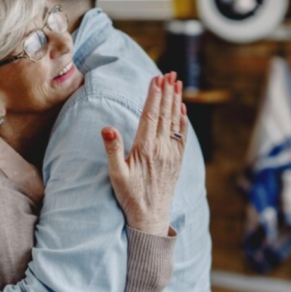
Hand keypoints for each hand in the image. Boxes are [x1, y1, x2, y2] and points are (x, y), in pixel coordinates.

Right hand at [101, 72, 186, 235]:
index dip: (154, 96)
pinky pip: (182, 136)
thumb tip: (107, 128)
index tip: (156, 79)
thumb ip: (113, 150)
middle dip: (167, 92)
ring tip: (177, 83)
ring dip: (176, 101)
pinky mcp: (177, 161)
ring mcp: (172, 154)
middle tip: (169, 73)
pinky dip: (183, 120)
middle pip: (166, 114)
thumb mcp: (116, 175)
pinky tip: (183, 109)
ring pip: (175, 122)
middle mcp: (162, 148)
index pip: (151, 115)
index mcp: (145, 148)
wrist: (150, 218)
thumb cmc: (130, 196)